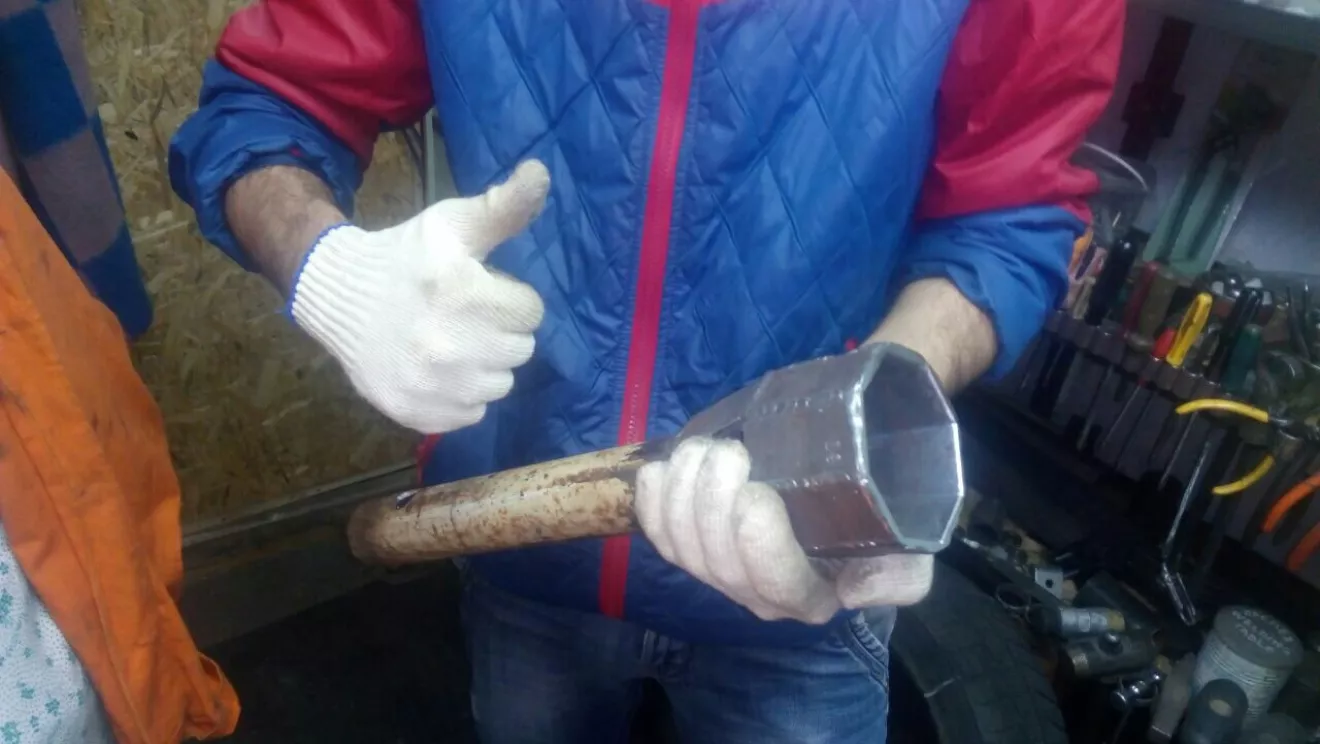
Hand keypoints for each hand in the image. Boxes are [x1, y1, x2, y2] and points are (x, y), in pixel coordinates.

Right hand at [290, 161, 549, 433]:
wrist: (337, 295)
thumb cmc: (404, 255)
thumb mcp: (452, 223)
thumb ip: (503, 205)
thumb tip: (541, 172)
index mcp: (464, 293)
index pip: (532, 311)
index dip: (507, 296)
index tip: (477, 289)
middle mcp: (452, 345)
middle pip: (521, 349)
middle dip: (499, 329)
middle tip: (462, 314)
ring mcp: (435, 386)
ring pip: (501, 384)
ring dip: (484, 364)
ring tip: (450, 340)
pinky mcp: (419, 414)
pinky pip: (472, 413)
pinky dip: (460, 395)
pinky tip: (436, 368)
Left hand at [636, 437, 933, 623]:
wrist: (850, 466)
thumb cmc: (879, 500)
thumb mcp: (910, 542)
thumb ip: (900, 578)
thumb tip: (858, 590)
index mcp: (813, 595)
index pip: (775, 584)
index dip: (756, 542)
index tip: (757, 489)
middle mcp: (761, 593)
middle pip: (719, 564)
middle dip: (711, 503)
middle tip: (728, 451)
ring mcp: (722, 570)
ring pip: (683, 547)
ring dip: (681, 493)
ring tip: (703, 449)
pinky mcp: (693, 542)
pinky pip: (658, 535)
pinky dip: (652, 501)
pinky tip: (662, 469)